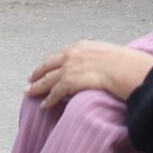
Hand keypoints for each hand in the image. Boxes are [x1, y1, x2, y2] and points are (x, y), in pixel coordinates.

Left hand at [25, 40, 152, 111]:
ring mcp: (68, 68)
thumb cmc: (123, 62)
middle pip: (49, 65)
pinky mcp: (68, 81)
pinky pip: (54, 93)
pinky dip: (48, 100)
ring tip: (29, 93)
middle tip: (30, 79)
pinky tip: (44, 105)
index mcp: (81, 46)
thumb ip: (100, 58)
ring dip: (38, 87)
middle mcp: (71, 55)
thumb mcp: (109, 53)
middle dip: (38, 73)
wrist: (122, 67)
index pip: (61, 55)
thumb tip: (104, 65)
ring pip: (48, 80)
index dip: (52, 63)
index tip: (46, 67)